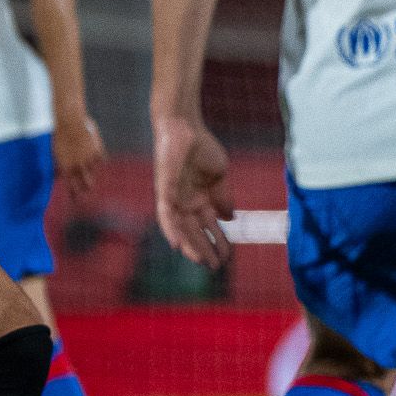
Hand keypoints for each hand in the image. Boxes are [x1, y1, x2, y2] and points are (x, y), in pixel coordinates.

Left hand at [55, 108, 106, 197]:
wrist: (70, 123)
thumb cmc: (60, 135)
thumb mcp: (57, 152)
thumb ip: (61, 164)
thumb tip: (60, 173)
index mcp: (66, 167)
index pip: (71, 186)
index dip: (74, 195)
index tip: (75, 201)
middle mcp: (78, 166)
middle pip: (85, 183)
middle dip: (87, 188)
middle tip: (88, 191)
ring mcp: (89, 159)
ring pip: (93, 172)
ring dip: (92, 174)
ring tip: (92, 178)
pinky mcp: (97, 151)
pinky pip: (100, 160)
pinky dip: (99, 161)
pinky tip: (99, 162)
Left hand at [153, 112, 235, 270]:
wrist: (185, 128)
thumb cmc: (202, 148)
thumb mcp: (220, 176)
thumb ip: (224, 198)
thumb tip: (230, 219)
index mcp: (200, 199)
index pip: (209, 226)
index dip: (219, 240)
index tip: (229, 255)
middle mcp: (186, 202)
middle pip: (196, 232)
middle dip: (206, 249)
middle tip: (216, 267)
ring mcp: (174, 198)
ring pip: (181, 229)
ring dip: (191, 245)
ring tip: (201, 261)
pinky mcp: (165, 191)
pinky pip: (166, 215)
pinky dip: (171, 230)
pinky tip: (177, 245)